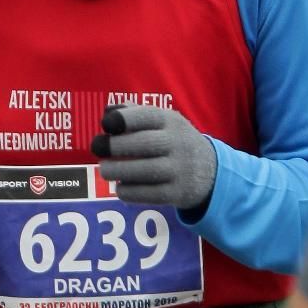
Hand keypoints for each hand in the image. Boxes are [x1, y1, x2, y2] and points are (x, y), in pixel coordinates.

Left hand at [91, 104, 217, 210]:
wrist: (211, 171)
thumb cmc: (175, 141)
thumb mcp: (163, 122)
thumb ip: (135, 114)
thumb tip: (107, 113)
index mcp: (172, 121)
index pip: (148, 116)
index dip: (124, 119)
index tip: (106, 124)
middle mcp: (178, 144)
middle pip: (144, 143)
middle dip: (116, 146)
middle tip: (97, 148)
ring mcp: (180, 170)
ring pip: (146, 171)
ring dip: (119, 170)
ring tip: (104, 169)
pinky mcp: (177, 193)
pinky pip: (150, 194)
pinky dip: (130, 192)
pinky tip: (120, 187)